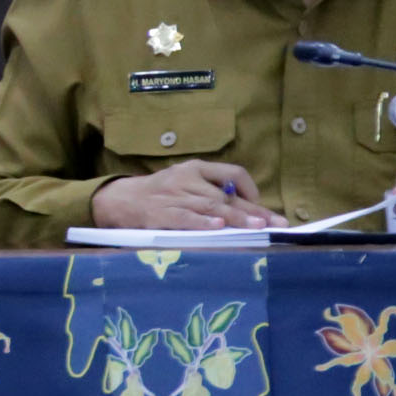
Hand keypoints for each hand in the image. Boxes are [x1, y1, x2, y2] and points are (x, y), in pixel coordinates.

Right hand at [90, 161, 282, 230]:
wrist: (120, 200)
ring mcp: (173, 196)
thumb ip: (210, 189)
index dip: (251, 189)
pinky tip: (218, 227)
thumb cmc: (160, 194)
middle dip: (254, 211)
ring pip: (211, 206)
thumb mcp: (183, 182)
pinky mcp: (161, 214)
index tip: (262, 206)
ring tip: (257, 228)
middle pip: (227, 195)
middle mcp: (186, 179)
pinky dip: (202, 222)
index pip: (232, 172)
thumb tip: (248, 208)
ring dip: (236, 218)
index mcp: (194, 168)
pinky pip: (185, 218)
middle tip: (276, 223)